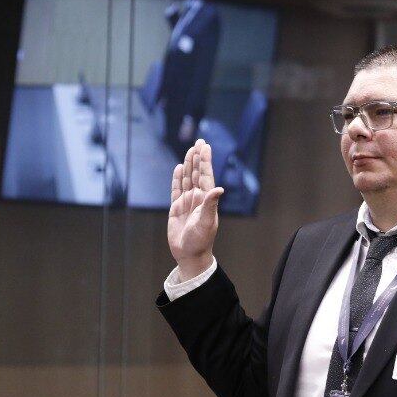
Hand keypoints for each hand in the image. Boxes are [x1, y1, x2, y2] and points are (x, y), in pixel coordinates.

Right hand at [168, 139, 223, 280]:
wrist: (189, 255)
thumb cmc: (200, 241)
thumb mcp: (207, 223)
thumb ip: (211, 205)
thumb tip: (219, 189)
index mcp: (206, 200)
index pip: (205, 175)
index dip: (205, 160)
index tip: (205, 146)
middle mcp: (198, 199)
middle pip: (197, 173)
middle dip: (198, 157)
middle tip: (199, 141)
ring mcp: (187, 203)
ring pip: (187, 179)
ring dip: (189, 165)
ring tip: (190, 151)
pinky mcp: (176, 209)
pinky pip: (176, 190)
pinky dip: (177, 179)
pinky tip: (179, 169)